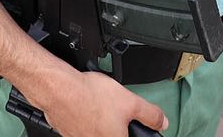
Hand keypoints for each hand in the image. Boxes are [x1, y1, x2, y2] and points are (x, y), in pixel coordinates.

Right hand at [38, 70, 167, 136]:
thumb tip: (162, 122)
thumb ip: (150, 114)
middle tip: (114, 110)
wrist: (60, 89)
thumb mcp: (131, 102)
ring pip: (93, 132)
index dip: (129, 130)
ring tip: (98, 105)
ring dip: (97, 122)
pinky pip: (80, 128)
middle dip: (114, 124)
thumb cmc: (91, 97)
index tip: (127, 126)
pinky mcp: (67, 133)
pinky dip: (83, 118)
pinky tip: (84, 104)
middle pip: (111, 134)